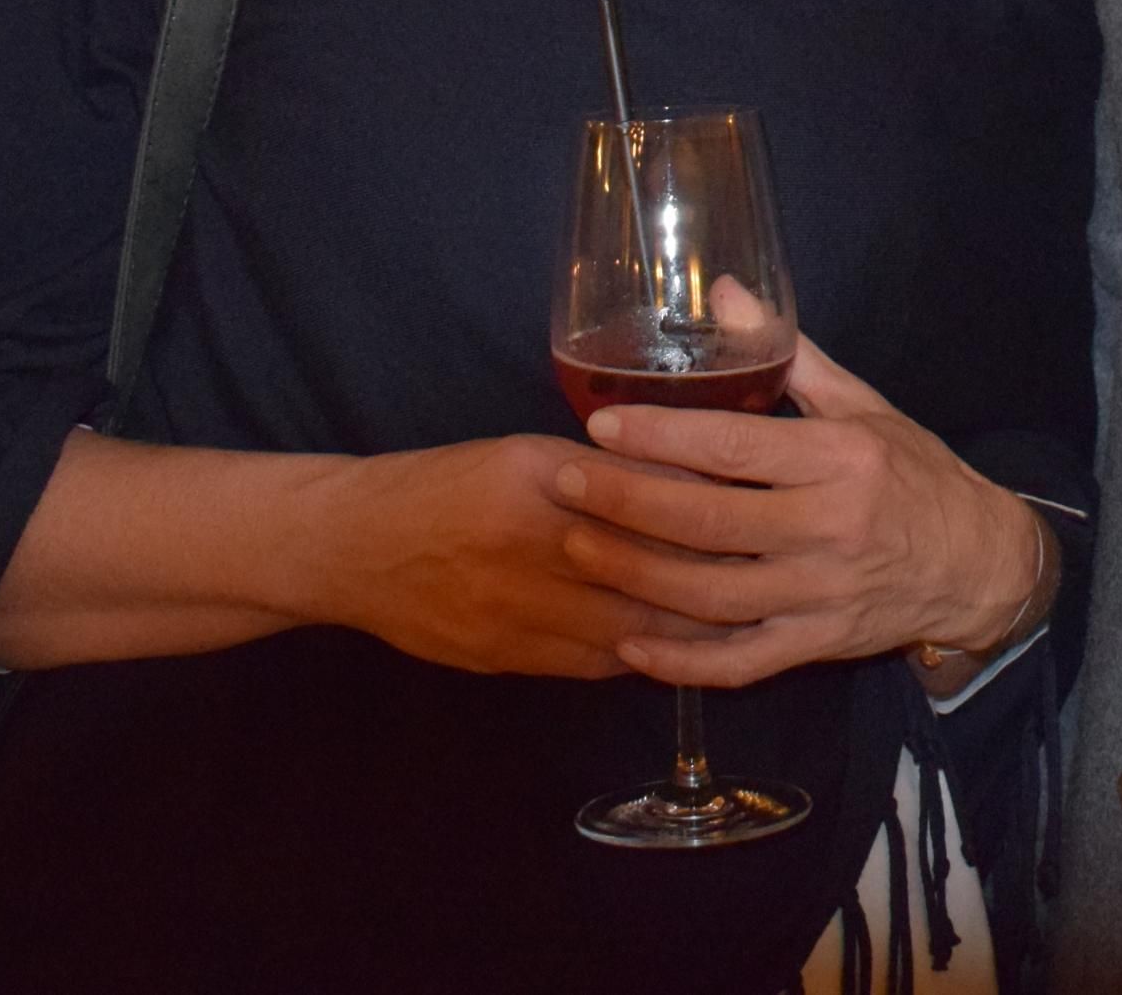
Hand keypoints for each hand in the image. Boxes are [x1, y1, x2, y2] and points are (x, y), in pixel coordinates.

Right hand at [304, 435, 726, 677]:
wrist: (352, 548)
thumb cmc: (445, 486)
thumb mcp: (521, 457)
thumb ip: (598, 474)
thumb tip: (684, 480)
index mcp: (539, 480)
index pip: (641, 502)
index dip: (703, 517)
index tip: (757, 519)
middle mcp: (530, 546)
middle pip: (644, 572)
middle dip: (711, 581)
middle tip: (769, 580)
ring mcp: (515, 610)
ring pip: (624, 628)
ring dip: (685, 631)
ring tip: (742, 623)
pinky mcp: (503, 657)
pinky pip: (587, 664)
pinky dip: (635, 657)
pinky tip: (670, 651)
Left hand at [572, 336, 1045, 688]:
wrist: (977, 563)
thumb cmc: (913, 473)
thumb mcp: (865, 404)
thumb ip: (790, 355)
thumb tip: (725, 291)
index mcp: (841, 458)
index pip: (737, 447)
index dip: (664, 436)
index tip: (602, 424)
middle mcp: (830, 527)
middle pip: (711, 521)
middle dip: (628, 501)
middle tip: (565, 482)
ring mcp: (822, 593)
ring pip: (713, 595)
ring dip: (636, 575)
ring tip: (577, 548)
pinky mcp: (816, 644)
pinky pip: (740, 662)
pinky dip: (681, 661)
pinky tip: (629, 643)